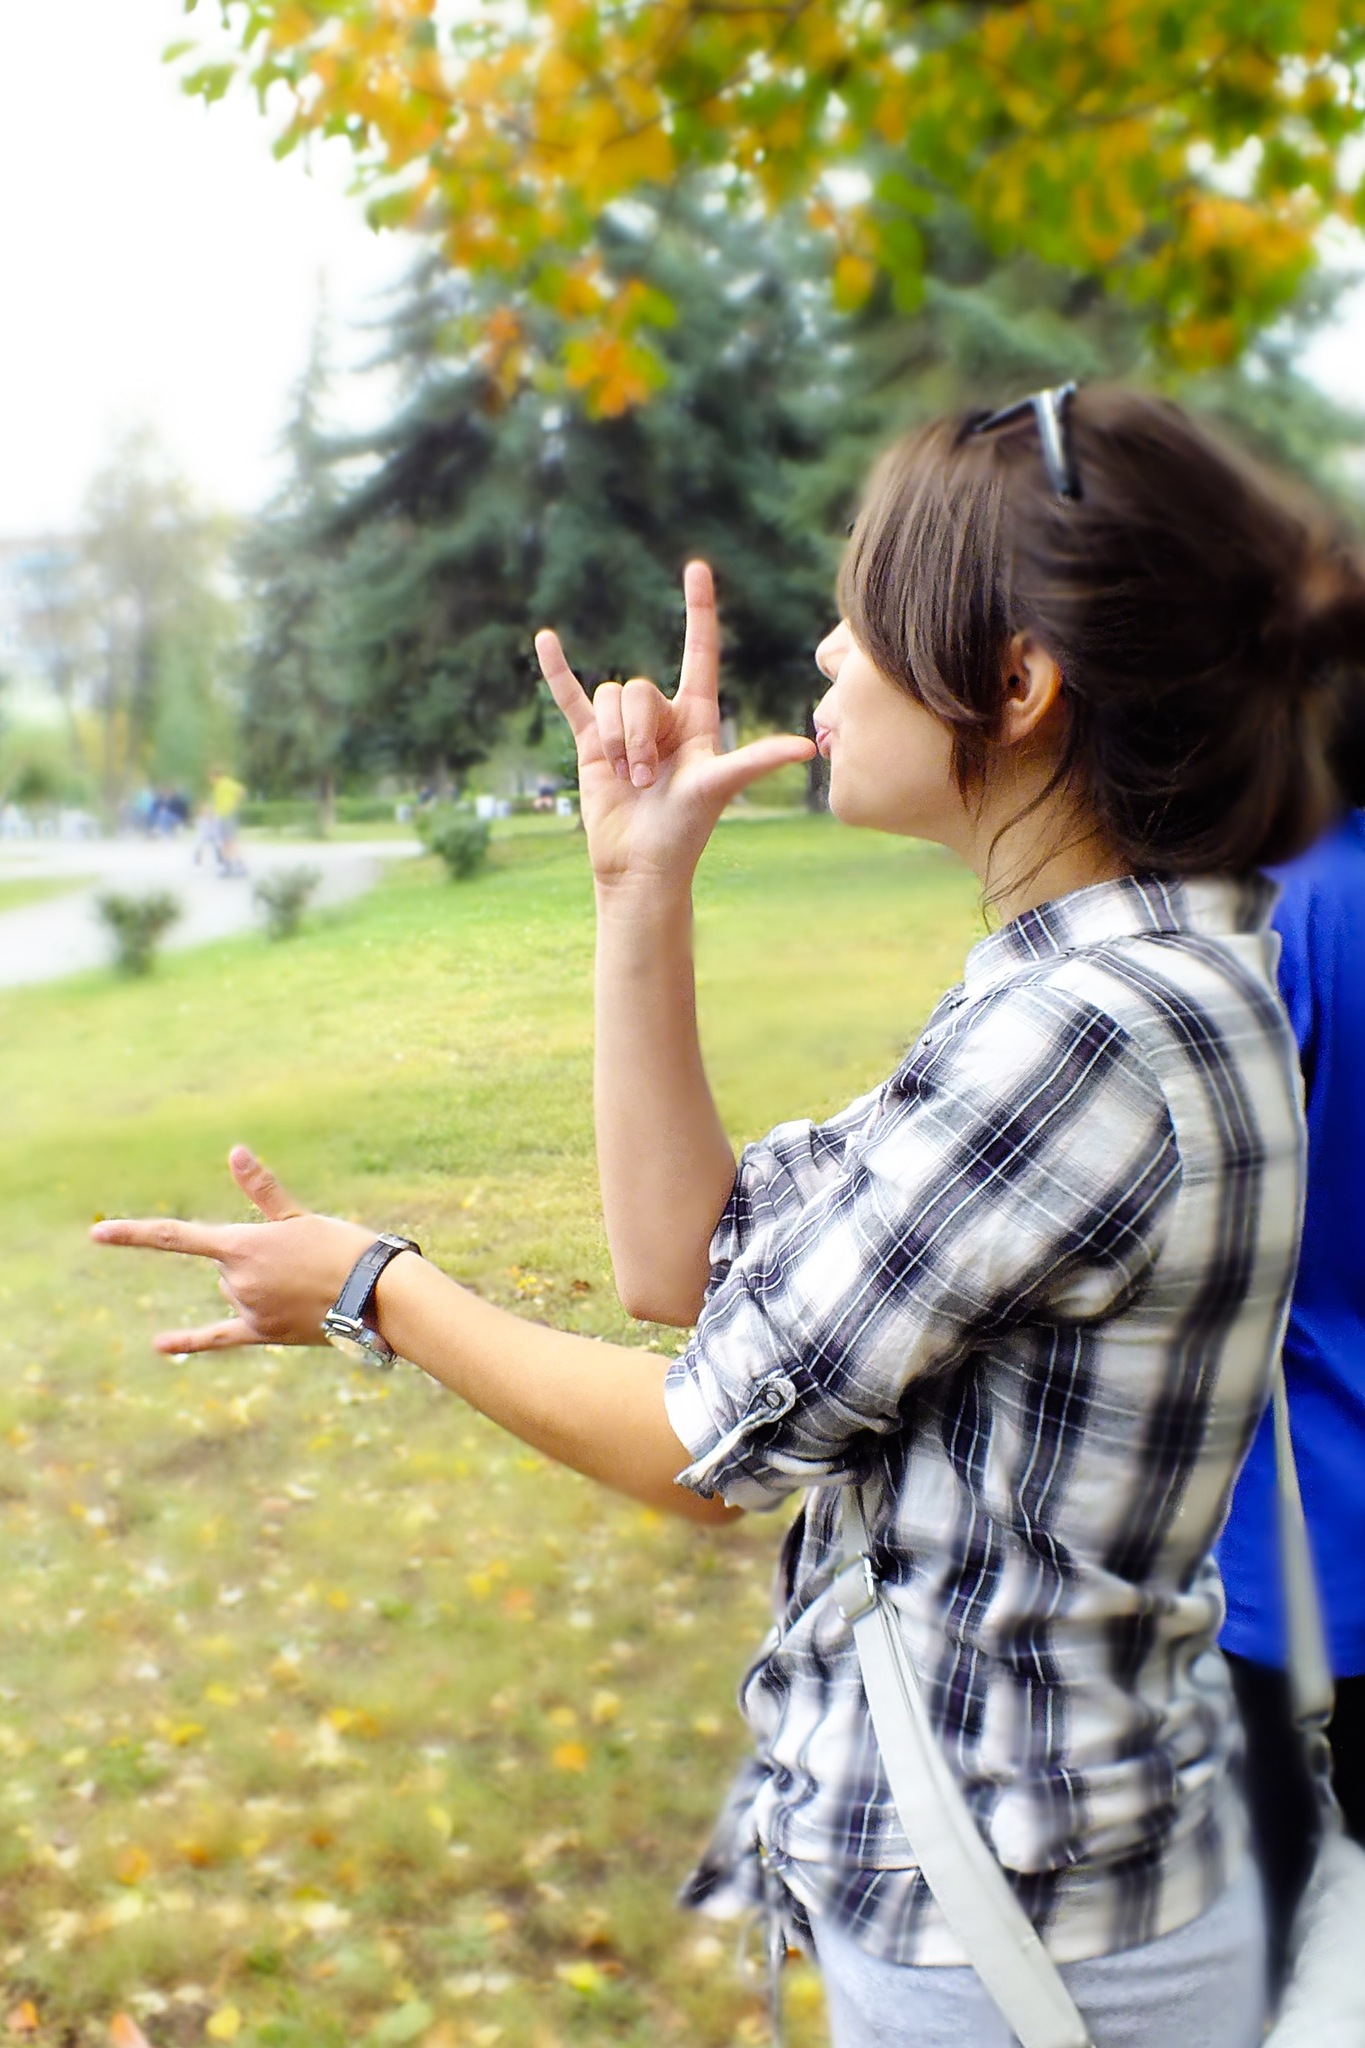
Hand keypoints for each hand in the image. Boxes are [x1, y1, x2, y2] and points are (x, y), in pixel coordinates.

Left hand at [90, 1147, 376, 1352]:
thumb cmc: (341, 1246)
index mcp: (241, 1246)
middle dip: (255, 1260)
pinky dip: (188, 1340)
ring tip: (308, 1281)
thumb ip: (260, 1189)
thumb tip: (234, 1151)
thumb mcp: (299, 1214)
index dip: (133, 1234)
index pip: (175, 1237)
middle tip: (302, 1258)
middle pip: (226, 1266)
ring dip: (262, 1284)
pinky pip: (218, 1337)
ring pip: (237, 1292)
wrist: (375, 1294)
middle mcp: (237, 1281)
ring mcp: (249, 1309)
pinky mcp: (263, 1332)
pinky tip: (160, 1344)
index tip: (96, 1233)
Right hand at [535, 560, 813, 892]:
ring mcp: (625, 728)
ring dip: (613, 741)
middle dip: (636, 735)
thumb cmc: (687, 829)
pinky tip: (545, 639)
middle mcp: (663, 716)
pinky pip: (572, 697)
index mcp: (698, 716)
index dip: (699, 610)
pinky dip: (557, 670)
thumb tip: (808, 747)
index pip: (700, 651)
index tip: (696, 567)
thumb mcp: (720, 786)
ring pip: (610, 698)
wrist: (641, 864)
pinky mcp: (591, 743)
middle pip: (639, 689)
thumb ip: (756, 759)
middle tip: (646, 779)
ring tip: (626, 780)